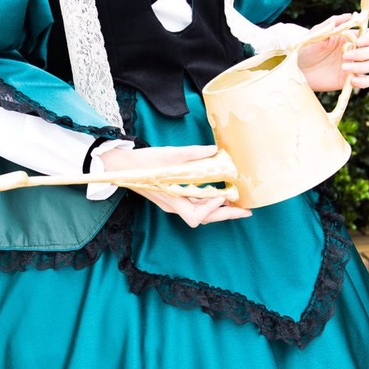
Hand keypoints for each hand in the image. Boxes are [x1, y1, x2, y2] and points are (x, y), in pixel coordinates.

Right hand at [97, 143, 251, 226]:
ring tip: (237, 205)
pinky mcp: (172, 197)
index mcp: (171, 199)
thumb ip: (193, 153)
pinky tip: (219, 195)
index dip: (211, 208)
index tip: (223, 195)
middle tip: (246, 211)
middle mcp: (173, 205)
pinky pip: (194, 205)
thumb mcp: (168, 154)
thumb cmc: (143, 163)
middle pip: (202, 219)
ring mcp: (173, 203)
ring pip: (199, 213)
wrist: (122, 166)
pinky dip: (208, 202)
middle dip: (225, 215)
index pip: (196, 216)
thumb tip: (214, 150)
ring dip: (218, 210)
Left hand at [297, 17, 368, 92]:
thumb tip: (351, 15)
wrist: (298, 69)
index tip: (359, 41)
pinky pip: (366, 82)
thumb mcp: (317, 33)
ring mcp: (354, 66)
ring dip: (361, 66)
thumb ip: (333, 23)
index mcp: (350, 38)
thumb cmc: (307, 48)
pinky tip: (352, 80)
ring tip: (342, 67)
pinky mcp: (349, 80)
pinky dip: (364, 82)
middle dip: (364, 53)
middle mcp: (355, 51)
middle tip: (345, 55)